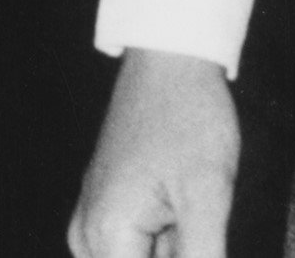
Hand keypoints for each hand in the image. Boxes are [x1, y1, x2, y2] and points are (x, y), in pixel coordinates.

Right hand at [71, 46, 237, 257]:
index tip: (198, 237)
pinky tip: (186, 211)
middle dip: (181, 251)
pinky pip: (138, 251)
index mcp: (105, 238)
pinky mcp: (107, 213)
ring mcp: (94, 225)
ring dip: (177, 249)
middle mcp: (87, 238)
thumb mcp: (207, 197)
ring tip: (191, 205)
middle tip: (196, 212)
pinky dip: (170, 243)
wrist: (169, 57)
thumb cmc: (188, 117)